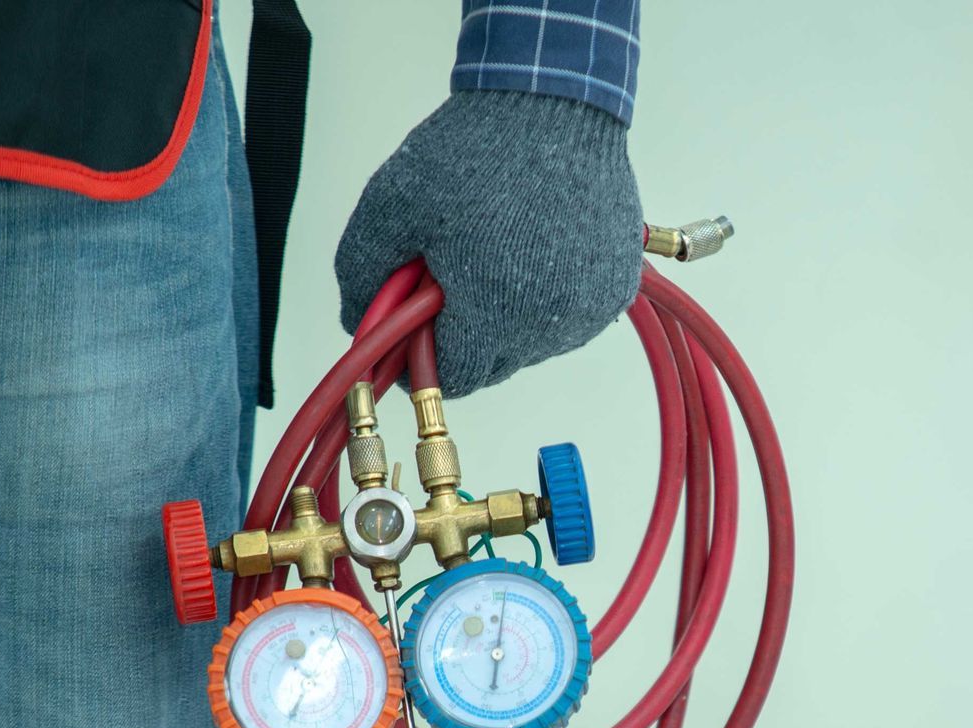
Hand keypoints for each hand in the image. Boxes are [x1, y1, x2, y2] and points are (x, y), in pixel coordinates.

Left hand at [334, 89, 643, 398]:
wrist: (556, 105)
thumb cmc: (475, 151)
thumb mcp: (390, 206)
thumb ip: (361, 275)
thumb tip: (356, 325)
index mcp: (494, 313)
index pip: (453, 377)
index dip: (423, 354)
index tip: (415, 320)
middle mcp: (550, 324)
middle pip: (493, 363)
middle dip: (465, 333)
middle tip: (451, 276)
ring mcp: (590, 308)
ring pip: (532, 343)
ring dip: (507, 316)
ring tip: (496, 252)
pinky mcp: (616, 288)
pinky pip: (570, 316)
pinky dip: (548, 297)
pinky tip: (534, 250)